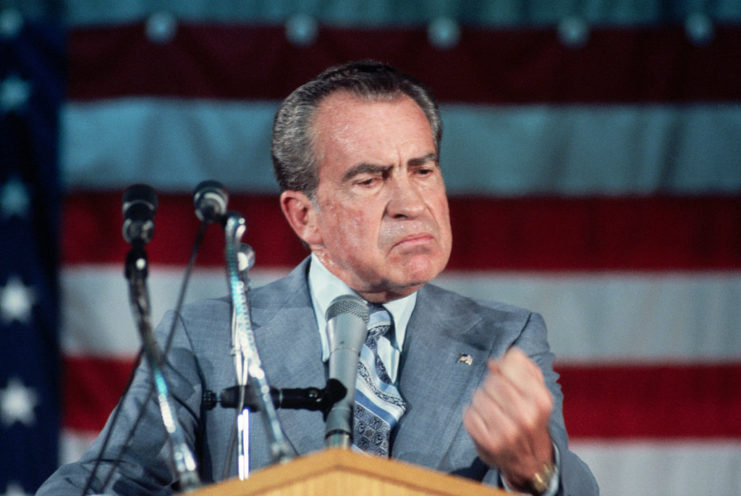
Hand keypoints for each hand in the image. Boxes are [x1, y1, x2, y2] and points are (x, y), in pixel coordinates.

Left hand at [462, 348, 553, 489]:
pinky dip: (472, 414)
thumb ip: (522, 369)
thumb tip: (494, 362)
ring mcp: (506, 432)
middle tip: (498, 397)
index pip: (511, 364)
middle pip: (492, 381)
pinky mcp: (488, 443)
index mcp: (541, 400)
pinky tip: (484, 421)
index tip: (505, 376)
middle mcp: (525, 416)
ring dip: (481, 399)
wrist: (531, 461)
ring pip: (478, 396)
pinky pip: (469, 413)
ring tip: (492, 410)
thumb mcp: (537, 393)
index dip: (504, 368)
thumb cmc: (531, 420)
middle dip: (492, 385)